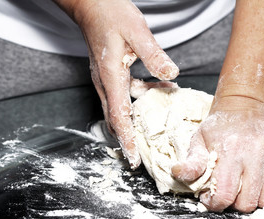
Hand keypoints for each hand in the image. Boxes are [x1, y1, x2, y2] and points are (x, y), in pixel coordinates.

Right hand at [56, 0, 178, 168]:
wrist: (92, 5)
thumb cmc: (110, 14)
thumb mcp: (137, 31)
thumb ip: (154, 55)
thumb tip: (171, 73)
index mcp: (110, 76)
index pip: (118, 116)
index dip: (126, 139)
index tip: (133, 158)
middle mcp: (105, 83)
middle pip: (115, 120)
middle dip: (128, 139)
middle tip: (142, 156)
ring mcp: (106, 80)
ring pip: (120, 109)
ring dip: (136, 120)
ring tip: (157, 125)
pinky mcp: (110, 75)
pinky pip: (125, 94)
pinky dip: (141, 98)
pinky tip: (161, 86)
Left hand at [172, 97, 263, 211]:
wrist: (245, 106)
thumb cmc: (220, 126)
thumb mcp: (199, 140)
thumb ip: (191, 161)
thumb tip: (177, 173)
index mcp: (230, 149)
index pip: (225, 194)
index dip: (216, 203)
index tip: (212, 198)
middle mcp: (256, 151)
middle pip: (248, 202)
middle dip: (235, 203)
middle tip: (229, 191)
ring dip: (255, 199)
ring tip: (244, 185)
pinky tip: (260, 179)